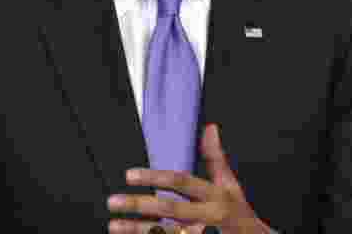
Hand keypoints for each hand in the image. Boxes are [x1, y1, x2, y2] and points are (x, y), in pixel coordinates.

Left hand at [106, 124, 272, 233]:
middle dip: (140, 205)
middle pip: (170, 210)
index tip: (130, 175)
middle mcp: (207, 216)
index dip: (155, 178)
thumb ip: (215, 157)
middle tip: (113, 201)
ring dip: (138, 230)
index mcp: (214, 196)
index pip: (181, 182)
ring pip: (166, 232)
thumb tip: (209, 128)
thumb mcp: (229, 184)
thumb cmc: (237, 211)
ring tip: (114, 225)